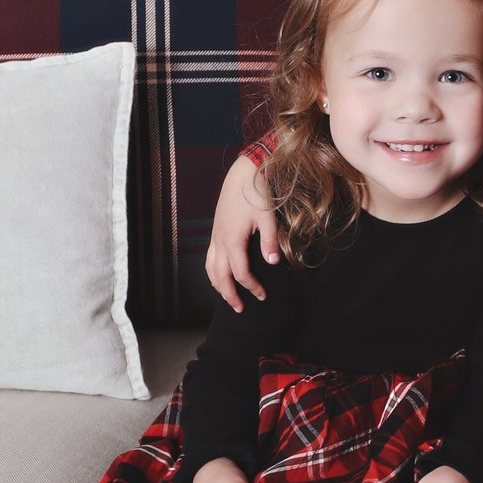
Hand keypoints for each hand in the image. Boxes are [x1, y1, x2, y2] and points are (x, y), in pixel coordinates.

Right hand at [205, 156, 277, 311]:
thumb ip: (270, 241)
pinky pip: (209, 258)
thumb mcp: (267, 217)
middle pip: (219, 276)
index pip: (240, 273)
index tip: (263, 296)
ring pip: (210, 268)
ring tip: (227, 298)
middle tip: (240, 309)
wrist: (243, 173)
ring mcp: (215, 236)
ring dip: (218, 285)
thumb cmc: (257, 193)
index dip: (252, 287)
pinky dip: (212, 272)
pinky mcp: (215, 231)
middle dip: (229, 295)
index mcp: (232, 240)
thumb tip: (273, 264)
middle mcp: (220, 241)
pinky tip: (219, 276)